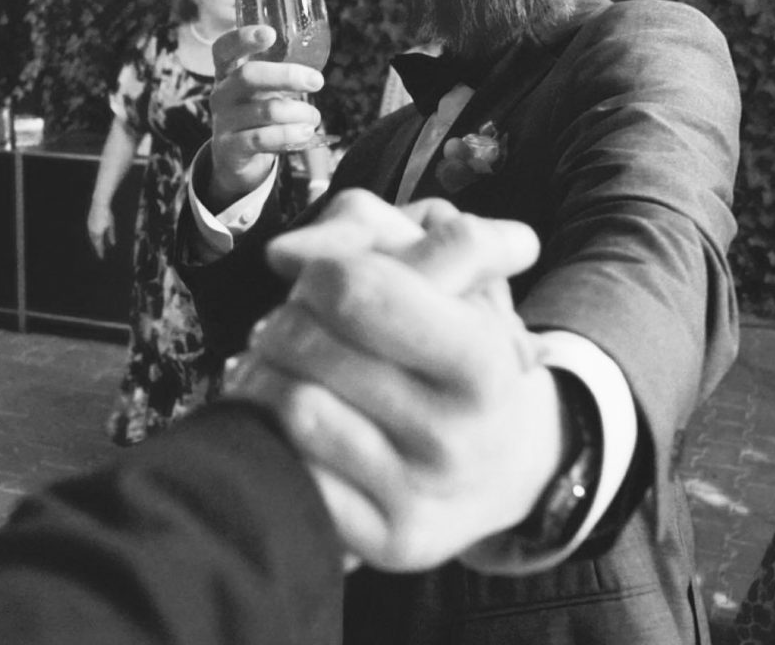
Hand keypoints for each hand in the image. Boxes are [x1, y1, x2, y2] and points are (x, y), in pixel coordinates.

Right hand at [86, 201, 114, 258]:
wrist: (99, 204)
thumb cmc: (107, 214)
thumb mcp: (111, 225)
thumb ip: (111, 235)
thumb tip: (112, 244)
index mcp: (98, 233)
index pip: (98, 245)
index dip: (100, 251)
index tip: (101, 257)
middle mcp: (92, 231)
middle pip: (94, 242)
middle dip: (97, 248)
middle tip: (100, 253)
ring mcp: (89, 227)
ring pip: (92, 237)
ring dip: (95, 242)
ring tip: (98, 246)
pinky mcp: (88, 223)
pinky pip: (90, 232)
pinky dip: (93, 236)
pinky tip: (96, 237)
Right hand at [207, 26, 323, 208]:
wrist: (234, 158)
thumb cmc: (255, 113)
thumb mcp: (260, 91)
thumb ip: (278, 77)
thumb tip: (314, 74)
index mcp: (227, 72)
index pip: (225, 48)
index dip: (243, 38)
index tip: (271, 33)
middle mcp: (221, 93)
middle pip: (249, 76)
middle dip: (287, 76)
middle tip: (317, 81)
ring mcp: (223, 121)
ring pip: (265, 110)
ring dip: (299, 112)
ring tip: (314, 117)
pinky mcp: (231, 147)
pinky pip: (263, 139)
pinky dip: (289, 135)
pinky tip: (305, 133)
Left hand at [225, 190, 560, 571]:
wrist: (505, 461)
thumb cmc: (460, 342)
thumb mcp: (445, 267)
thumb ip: (368, 229)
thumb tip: (282, 254)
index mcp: (482, 360)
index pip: (352, 287)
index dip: (325, 271)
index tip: (332, 280)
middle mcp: (457, 438)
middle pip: (304, 339)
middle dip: (291, 316)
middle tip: (306, 322)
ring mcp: (420, 497)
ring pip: (289, 403)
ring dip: (269, 368)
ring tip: (291, 364)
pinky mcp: (386, 544)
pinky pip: (291, 467)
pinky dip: (274, 428)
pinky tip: (290, 418)